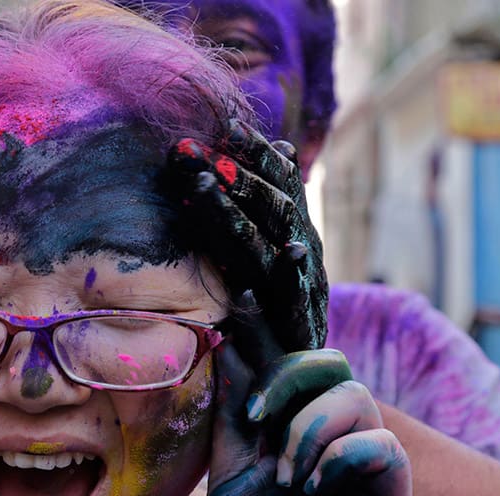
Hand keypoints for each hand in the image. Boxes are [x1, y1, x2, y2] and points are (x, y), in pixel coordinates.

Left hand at [166, 123, 326, 350]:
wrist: (304, 368)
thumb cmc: (278, 301)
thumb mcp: (269, 249)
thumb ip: (267, 204)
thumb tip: (284, 145)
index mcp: (292, 230)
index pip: (277, 182)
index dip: (254, 153)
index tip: (225, 123)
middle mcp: (301, 252)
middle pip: (271, 208)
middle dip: (234, 177)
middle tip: (195, 153)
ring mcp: (300, 290)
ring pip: (269, 250)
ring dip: (236, 219)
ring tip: (204, 190)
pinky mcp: (295, 331)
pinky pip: (282, 311)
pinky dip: (269, 296)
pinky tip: (244, 287)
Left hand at [203, 321, 411, 495]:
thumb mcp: (229, 463)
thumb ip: (235, 408)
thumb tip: (229, 340)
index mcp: (303, 427)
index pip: (300, 365)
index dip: (273, 333)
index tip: (239, 301)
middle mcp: (341, 440)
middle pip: (335, 366)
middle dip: (290, 379)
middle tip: (256, 419)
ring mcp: (368, 469)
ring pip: (358, 399)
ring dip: (308, 430)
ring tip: (285, 476)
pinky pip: (382, 447)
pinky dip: (339, 457)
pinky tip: (311, 489)